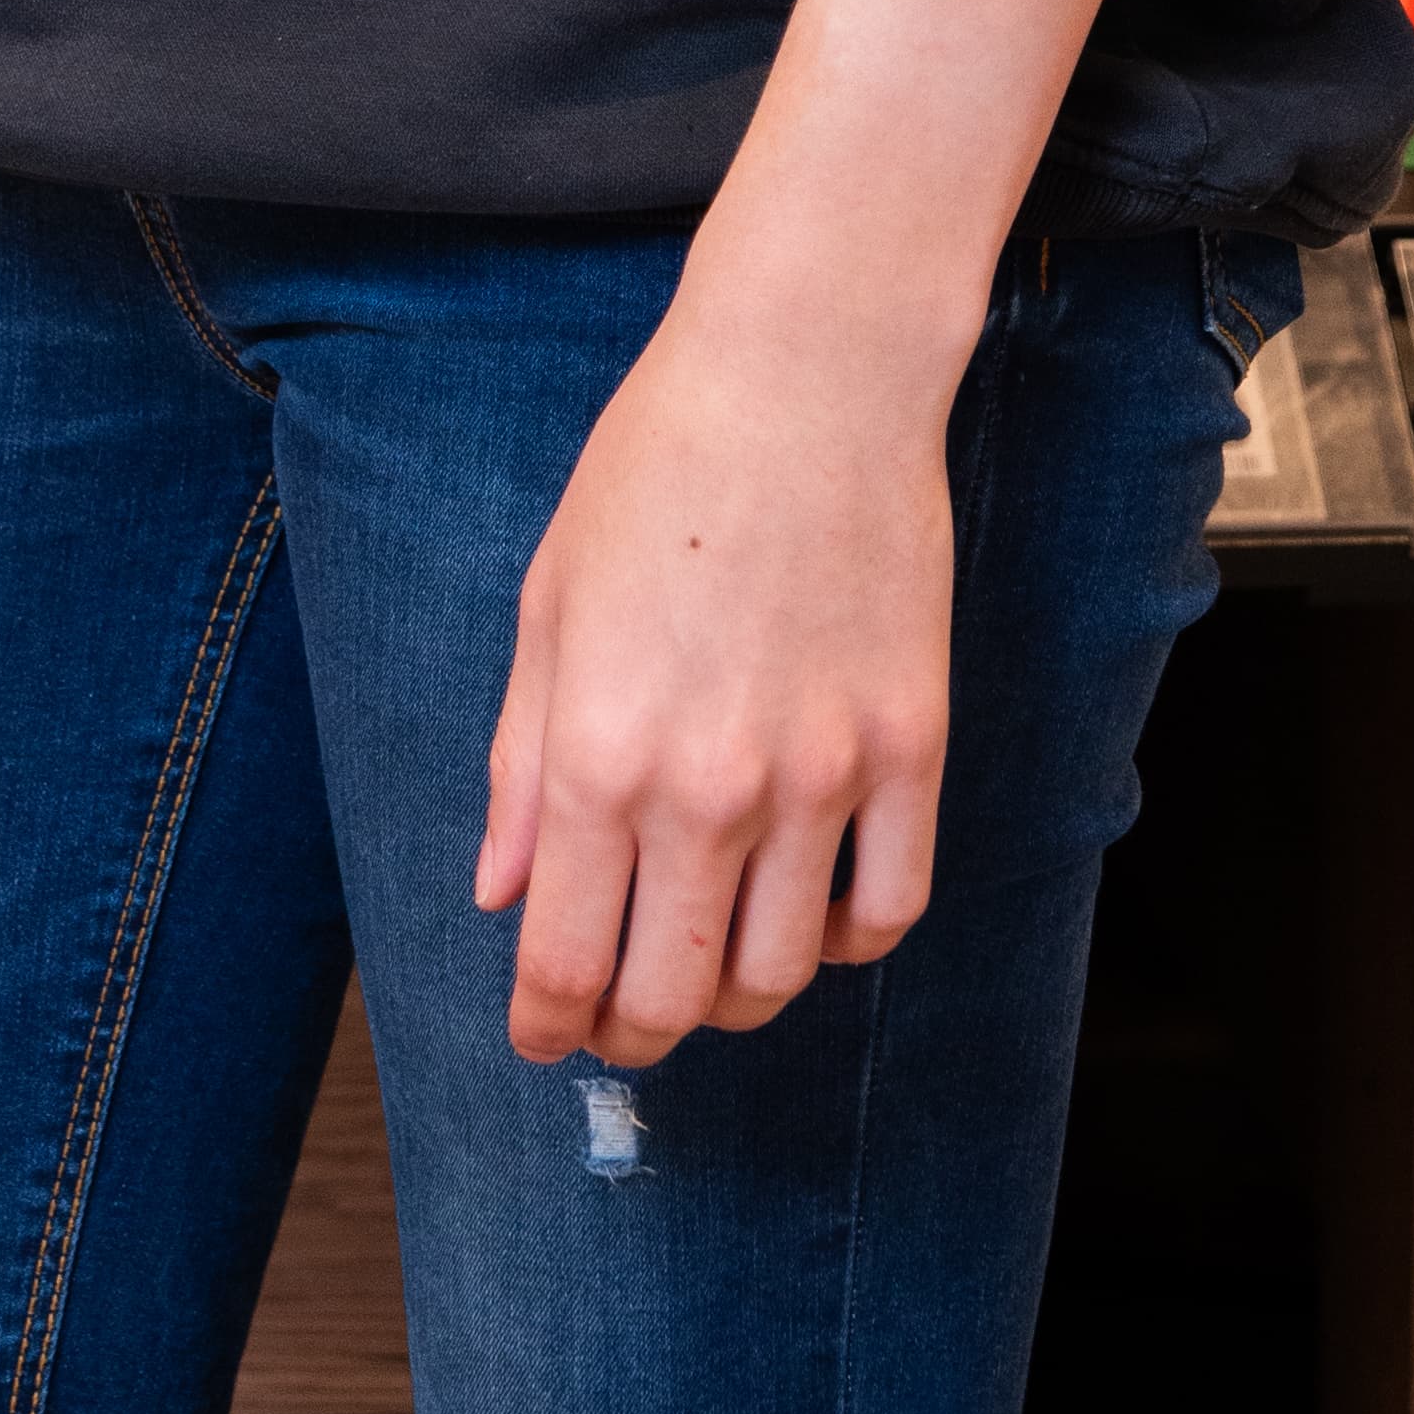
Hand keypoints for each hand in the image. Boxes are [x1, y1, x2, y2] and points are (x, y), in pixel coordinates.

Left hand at [472, 235, 963, 1063]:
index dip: (546, 1026)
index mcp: (603, 754)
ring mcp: (823, 775)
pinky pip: (887, 908)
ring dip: (732, 996)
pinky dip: (847, 941)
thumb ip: (522, 765)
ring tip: (705, 966)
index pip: (565, 962)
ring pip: (782, 973)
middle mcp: (712, 789)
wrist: (805, 375)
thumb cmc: (658, 469)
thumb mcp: (550, 605)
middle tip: (617, 1022)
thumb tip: (502, 894)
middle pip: (672, 996)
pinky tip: (810, 913)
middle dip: (631, 1034)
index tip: (541, 1037)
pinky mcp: (912, 748)